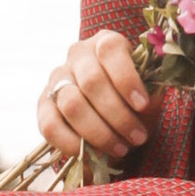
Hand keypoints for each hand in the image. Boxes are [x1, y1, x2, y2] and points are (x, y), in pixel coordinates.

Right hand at [37, 28, 150, 166]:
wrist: (110, 112)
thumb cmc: (132, 99)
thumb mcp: (147, 93)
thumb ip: (151, 96)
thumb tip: (148, 103)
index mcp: (106, 42)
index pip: (110, 51)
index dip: (126, 79)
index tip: (143, 105)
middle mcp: (78, 54)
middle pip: (92, 82)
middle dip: (118, 115)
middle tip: (138, 137)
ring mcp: (57, 78)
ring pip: (72, 104)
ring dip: (99, 132)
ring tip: (120, 148)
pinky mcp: (44, 104)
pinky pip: (50, 125)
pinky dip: (71, 143)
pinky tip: (90, 153)